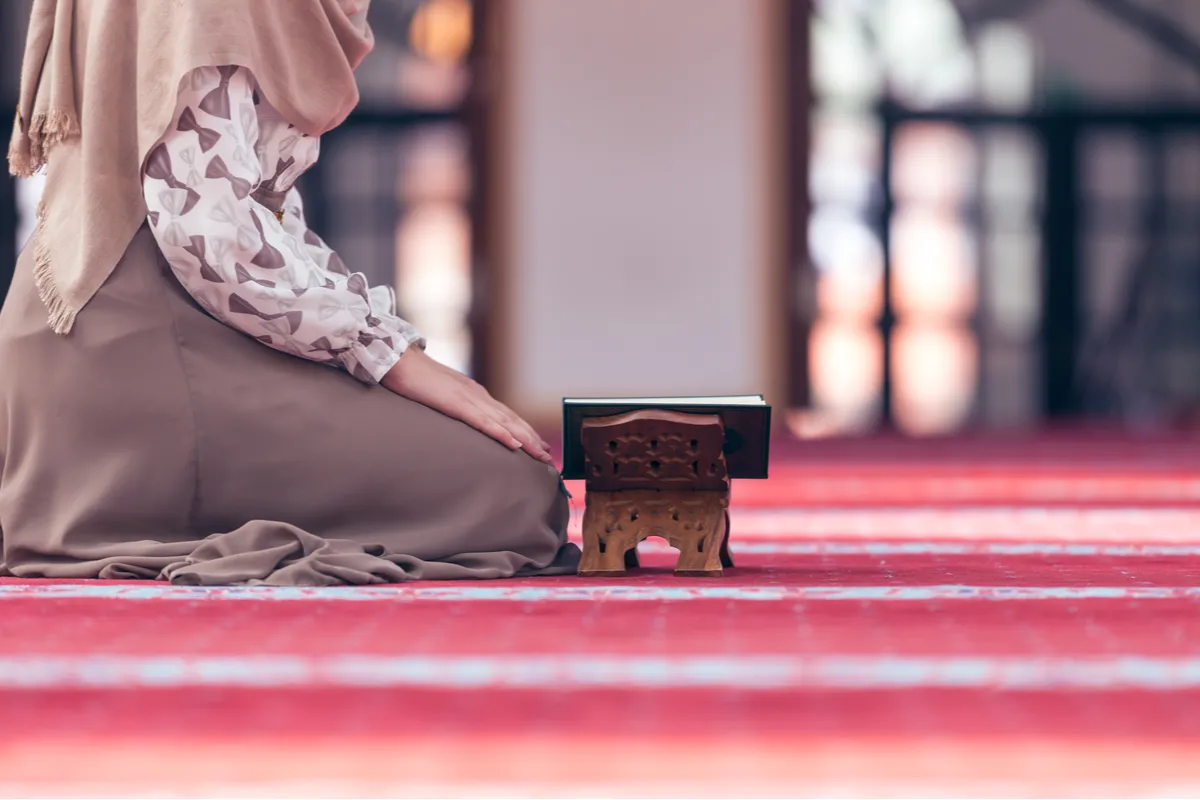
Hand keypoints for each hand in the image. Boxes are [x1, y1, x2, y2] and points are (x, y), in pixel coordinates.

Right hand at [382, 347, 553, 463]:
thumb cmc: (413, 378)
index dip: (524, 431)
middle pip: (512, 420)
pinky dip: (501, 434)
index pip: (506, 415)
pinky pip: (483, 422)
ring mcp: (468, 398)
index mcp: (474, 393)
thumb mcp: (440, 394)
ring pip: (504, 423)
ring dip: (525, 440)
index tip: (537, 445)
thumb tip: (462, 418)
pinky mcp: (456, 403)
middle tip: (548, 457)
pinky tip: (514, 446)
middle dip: (532, 439)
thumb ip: (454, 405)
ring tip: (540, 456)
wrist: (396, 359)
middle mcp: (477, 395)